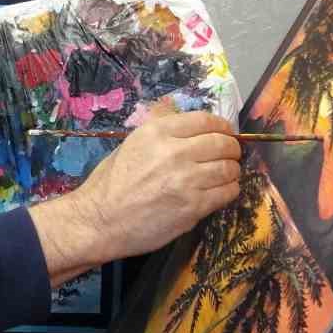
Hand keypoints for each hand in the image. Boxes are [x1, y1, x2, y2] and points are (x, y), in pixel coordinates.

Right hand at [29, 104, 240, 283]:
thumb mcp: (131, 143)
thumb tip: (178, 112)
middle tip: (230, 155)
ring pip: (228, 168)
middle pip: (222, 143)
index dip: (222, 126)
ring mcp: (186, 181)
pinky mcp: (193, 207)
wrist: (100, 221)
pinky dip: (229, 190)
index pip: (205, 120)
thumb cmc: (111, 182)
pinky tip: (222, 191)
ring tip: (227, 174)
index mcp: (157, 132)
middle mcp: (174, 152)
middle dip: (232, 148)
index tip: (225, 133)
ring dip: (232, 170)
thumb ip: (158, 127)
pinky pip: (226, 193)